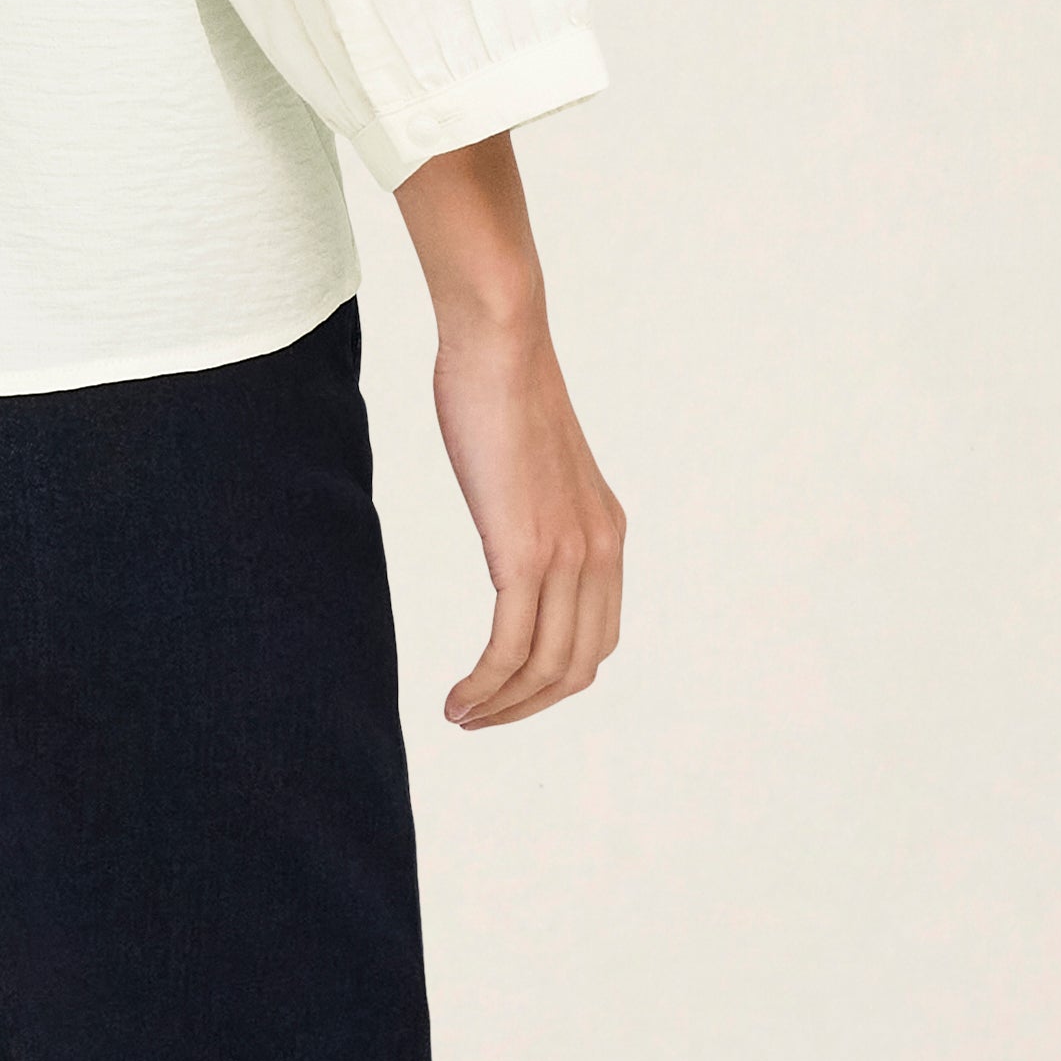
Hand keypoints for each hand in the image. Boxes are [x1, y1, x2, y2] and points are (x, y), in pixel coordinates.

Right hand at [386, 133, 623, 727]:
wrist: (501, 343)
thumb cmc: (500, 387)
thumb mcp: (529, 464)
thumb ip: (531, 509)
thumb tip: (510, 526)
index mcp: (605, 535)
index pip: (595, 640)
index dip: (551, 682)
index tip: (503, 691)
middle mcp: (600, 552)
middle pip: (576, 667)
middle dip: (526, 706)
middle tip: (475, 717)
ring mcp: (568, 555)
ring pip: (546, 668)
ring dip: (501, 706)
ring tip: (458, 715)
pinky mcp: (526, 552)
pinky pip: (511, 647)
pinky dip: (486, 686)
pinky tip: (455, 697)